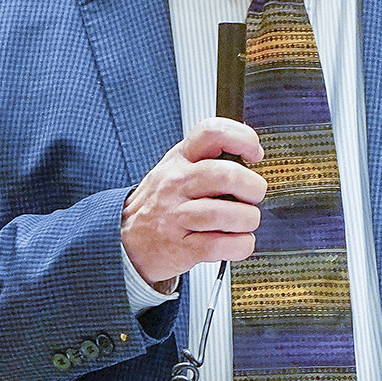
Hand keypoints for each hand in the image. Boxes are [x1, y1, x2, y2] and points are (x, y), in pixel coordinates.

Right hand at [120, 118, 266, 285]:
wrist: (126, 242)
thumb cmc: (160, 204)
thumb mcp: (175, 170)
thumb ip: (207, 160)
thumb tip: (250, 157)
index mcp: (180, 159)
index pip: (211, 133)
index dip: (242, 138)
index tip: (255, 153)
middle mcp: (177, 184)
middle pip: (226, 175)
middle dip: (253, 187)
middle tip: (254, 196)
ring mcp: (176, 216)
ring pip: (226, 214)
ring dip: (248, 219)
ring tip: (245, 221)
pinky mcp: (181, 248)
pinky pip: (220, 245)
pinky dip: (240, 245)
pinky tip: (238, 241)